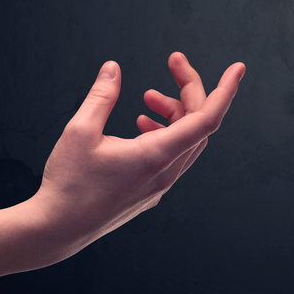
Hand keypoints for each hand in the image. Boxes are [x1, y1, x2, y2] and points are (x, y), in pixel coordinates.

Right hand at [30, 53, 244, 259]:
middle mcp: (166, 173)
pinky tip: (140, 125)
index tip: (238, 68)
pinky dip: (166, 132)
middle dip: (189, 89)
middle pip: (198, 123)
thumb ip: (101, 96)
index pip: (207, 119)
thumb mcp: (79, 132)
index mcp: (156, 156)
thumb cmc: (67, 185)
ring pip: (187, 141)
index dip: (225, 91)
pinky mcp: (150, 192)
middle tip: (173, 62)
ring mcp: (160, 185)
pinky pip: (174, 156)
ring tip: (148, 97)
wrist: (55, 231)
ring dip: (175, 112)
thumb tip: (113, 68)